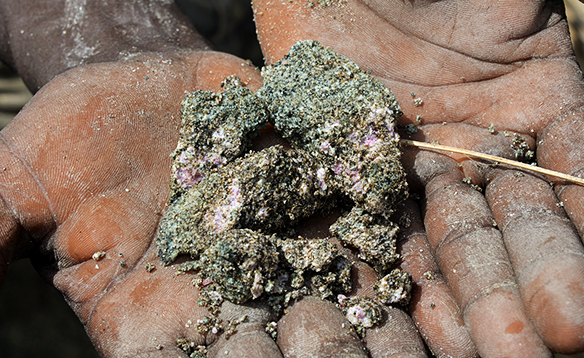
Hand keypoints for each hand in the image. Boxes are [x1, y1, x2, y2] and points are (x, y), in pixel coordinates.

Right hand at [0, 52, 429, 356]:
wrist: (144, 75)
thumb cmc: (80, 127)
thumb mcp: (26, 173)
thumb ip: (2, 225)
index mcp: (152, 304)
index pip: (185, 357)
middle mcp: (226, 289)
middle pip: (269, 344)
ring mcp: (280, 249)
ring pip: (325, 303)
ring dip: (359, 332)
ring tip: (398, 355)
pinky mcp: (316, 205)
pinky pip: (357, 238)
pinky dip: (385, 261)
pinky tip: (419, 286)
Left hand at [250, 0, 583, 355]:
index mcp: (536, 98)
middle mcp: (480, 141)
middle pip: (516, 224)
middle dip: (538, 280)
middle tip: (560, 342)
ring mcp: (413, 159)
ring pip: (448, 240)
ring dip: (471, 297)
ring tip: (491, 351)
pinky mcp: (349, 165)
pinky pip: (370, 226)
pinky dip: (386, 271)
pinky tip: (403, 317)